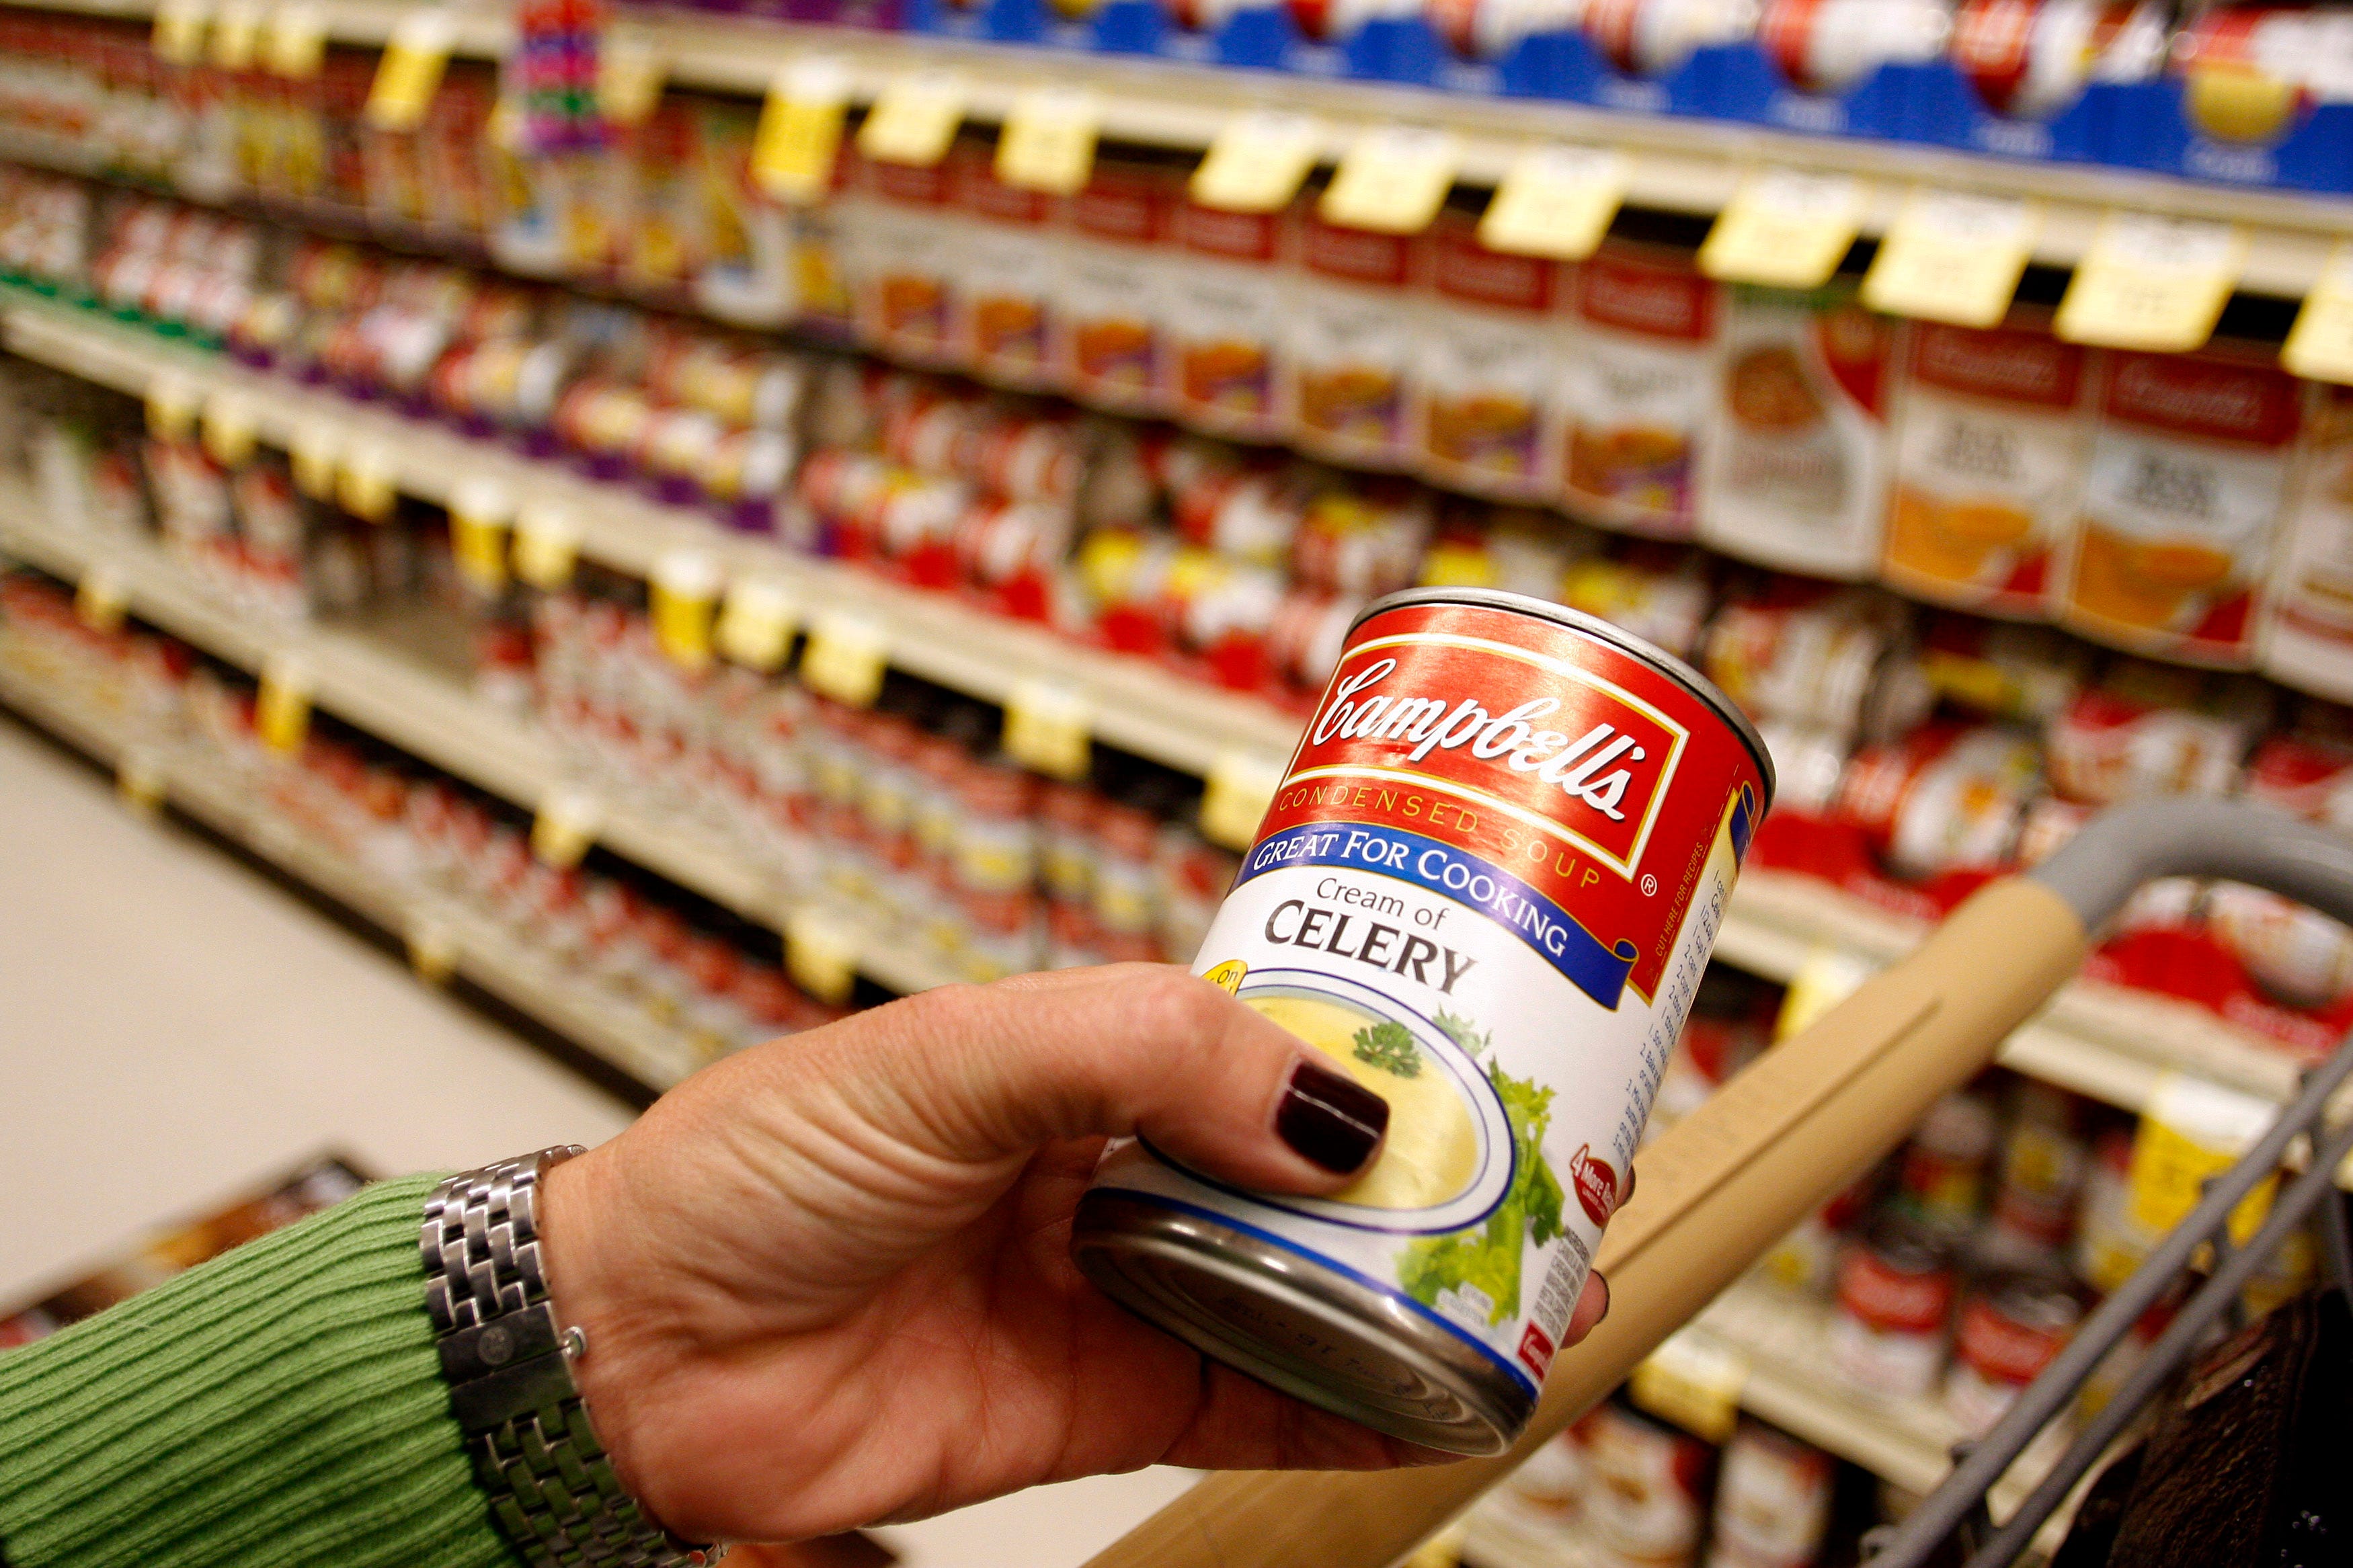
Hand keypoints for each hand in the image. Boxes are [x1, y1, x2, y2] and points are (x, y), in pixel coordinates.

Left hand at [538, 964, 1609, 1544]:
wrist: (639, 1349)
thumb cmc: (759, 1165)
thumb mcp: (955, 1053)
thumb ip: (1142, 1055)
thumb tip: (1327, 1111)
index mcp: (1079, 1058)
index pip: (1264, 1034)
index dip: (1379, 1037)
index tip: (1494, 1031)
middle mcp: (1112, 1167)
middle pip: (1303, 1168)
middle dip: (1423, 1173)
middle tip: (1546, 1168)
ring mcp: (1115, 1288)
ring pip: (1299, 1286)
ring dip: (1410, 1292)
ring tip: (1530, 1284)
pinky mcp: (1100, 1405)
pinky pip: (1255, 1405)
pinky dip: (1353, 1407)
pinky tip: (1442, 1397)